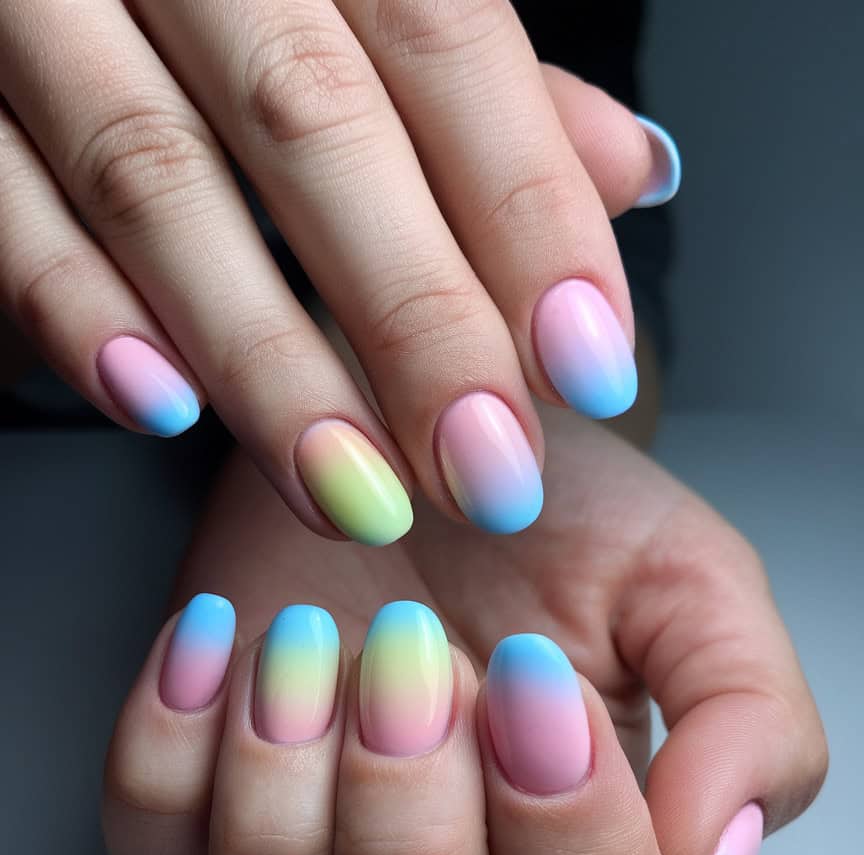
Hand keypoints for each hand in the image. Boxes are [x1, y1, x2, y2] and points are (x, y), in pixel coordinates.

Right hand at [0, 0, 677, 542]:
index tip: (585, 362)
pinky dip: (82, 311)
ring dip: (267, 357)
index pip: (444, 39)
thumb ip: (485, 90)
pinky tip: (164, 409)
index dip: (526, 208)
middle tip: (485, 468)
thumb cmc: (219, 1)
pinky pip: (2, 205)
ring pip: (155, 175)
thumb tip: (631, 167)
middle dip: (413, 317)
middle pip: (314, 120)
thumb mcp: (357, 7)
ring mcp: (36, 2)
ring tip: (356, 488)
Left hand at [103, 408, 825, 854]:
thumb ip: (746, 725)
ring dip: (286, 809)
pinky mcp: (198, 807)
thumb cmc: (554, 510)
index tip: (535, 677)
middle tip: (418, 658)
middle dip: (418, 834)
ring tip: (311, 646)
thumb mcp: (692, 583)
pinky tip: (223, 638)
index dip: (572, 850)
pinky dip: (170, 748)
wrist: (418, 426)